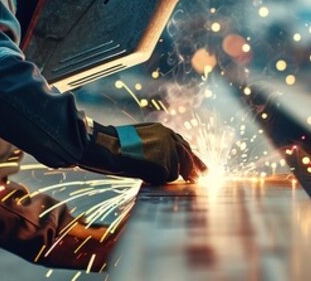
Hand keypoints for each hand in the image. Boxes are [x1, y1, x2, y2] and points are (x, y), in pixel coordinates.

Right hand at [79, 122, 206, 184]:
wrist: (107, 146)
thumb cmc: (118, 145)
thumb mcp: (142, 140)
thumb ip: (159, 148)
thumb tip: (172, 164)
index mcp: (164, 131)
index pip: (185, 147)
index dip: (193, 160)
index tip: (203, 171)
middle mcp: (170, 138)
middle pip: (187, 160)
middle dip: (191, 172)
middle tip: (198, 180)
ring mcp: (168, 151)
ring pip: (172, 173)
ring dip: (160, 176)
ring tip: (142, 167)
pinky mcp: (163, 163)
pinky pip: (162, 180)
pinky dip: (152, 180)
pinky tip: (140, 171)